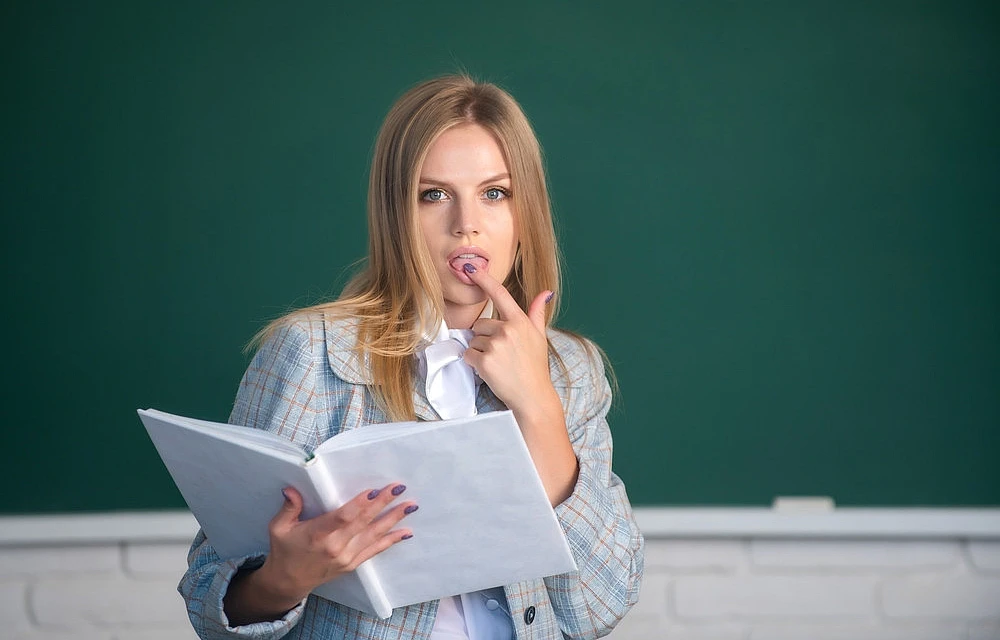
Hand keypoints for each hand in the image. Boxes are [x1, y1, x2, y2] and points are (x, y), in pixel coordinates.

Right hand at [225, 484, 414, 622]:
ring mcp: (346, 557)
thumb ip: (289, 508)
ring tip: (410, 505)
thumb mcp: (279, 527)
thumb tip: (291, 490)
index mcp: (317, 535)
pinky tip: (406, 531)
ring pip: (373, 535)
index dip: (359, 505)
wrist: (288, 581)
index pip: (342, 518)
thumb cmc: (284, 549)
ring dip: (393, 519)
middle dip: (383, 503)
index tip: (374, 491)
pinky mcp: (352, 564)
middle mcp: (335, 547)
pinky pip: (375, 550)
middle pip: (363, 522)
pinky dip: (391, 540)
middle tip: (400, 488)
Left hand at [460, 266, 555, 413]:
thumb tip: (545, 294)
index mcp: (520, 321)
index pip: (500, 294)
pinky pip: (468, 354)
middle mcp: (507, 330)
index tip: (471, 268)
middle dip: (485, 337)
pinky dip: (474, 363)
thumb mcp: (539, 337)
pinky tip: (490, 370)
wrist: (533, 396)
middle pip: (480, 324)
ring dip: (480, 352)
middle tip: (501, 353)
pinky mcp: (484, 360)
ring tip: (498, 364)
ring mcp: (495, 345)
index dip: (484, 279)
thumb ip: (537, 313)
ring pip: (473, 340)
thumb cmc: (535, 367)